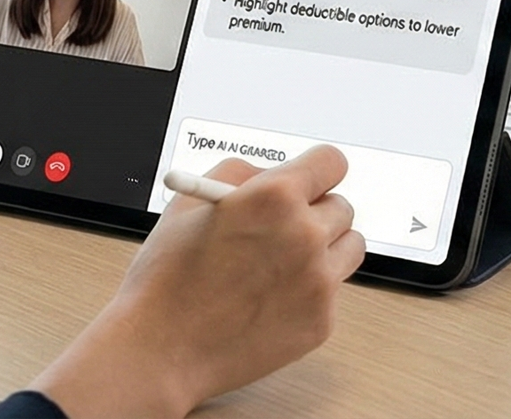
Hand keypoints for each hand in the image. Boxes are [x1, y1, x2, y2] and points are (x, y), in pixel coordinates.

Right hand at [33, 148, 364, 417]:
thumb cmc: (167, 276)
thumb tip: (273, 174)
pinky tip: (269, 299)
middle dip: (316, 212)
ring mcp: (318, 282)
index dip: (317, 170)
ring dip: (325, 249)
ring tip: (281, 263)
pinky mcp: (321, 322)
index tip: (311, 181)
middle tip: (286, 227)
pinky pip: (331, 292)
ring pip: (349, 248)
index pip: (331, 162)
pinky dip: (309, 292)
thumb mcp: (192, 201)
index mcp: (275, 197)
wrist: (160, 348)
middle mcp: (306, 236)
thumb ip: (242, 175)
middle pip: (343, 207)